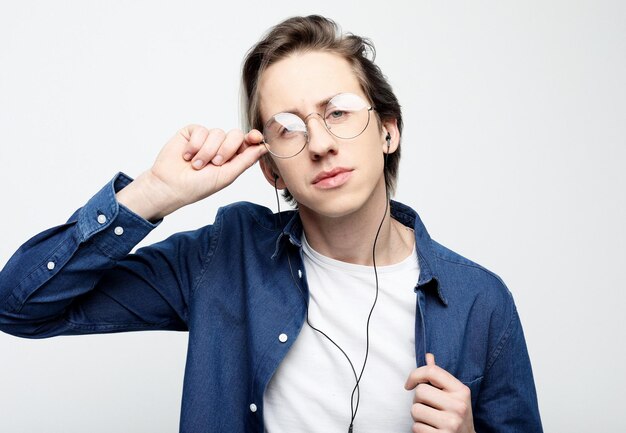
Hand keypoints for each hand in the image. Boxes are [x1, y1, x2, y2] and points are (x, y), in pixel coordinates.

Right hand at [117, 125, 266, 220]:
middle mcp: (221, 146)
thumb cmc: (198, 186)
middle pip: (235, 134)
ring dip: (207, 152)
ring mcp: (206, 139)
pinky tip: (187, 156)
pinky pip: (201, 129)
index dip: (253, 138)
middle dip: (226, 150)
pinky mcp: (192, 133)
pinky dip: (194, 145)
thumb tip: (264, 147)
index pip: (248, 142)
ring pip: (217, 133)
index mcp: (233, 158)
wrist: (170, 185)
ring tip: (196, 165)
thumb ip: (246, 160)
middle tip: (215, 164)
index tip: (255, 138)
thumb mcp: (227, 175)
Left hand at [404, 353, 474, 432]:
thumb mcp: (453, 395)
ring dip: (417, 416)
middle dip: (417, 400)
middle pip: (420, 391)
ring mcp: (452, 423)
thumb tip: (429, 356)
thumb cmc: (455, 415)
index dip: (415, 375)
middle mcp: (459, 406)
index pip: (432, 371)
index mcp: (461, 391)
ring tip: (429, 419)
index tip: (409, 384)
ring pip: (415, 410)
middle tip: (427, 407)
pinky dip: (419, 429)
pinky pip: (416, 427)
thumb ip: (439, 377)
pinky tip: (431, 429)